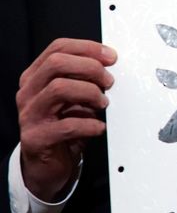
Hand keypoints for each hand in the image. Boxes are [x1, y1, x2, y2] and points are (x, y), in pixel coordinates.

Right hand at [16, 38, 115, 201]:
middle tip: (109, 82)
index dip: (87, 48)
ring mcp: (28, 115)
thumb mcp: (74, 98)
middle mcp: (28, 93)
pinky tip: (99, 127)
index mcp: (35, 77)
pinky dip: (90, 124)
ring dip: (90, 93)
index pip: (57, 48)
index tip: (111, 57)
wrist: (47, 164)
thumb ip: (84, 79)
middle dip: (90, 68)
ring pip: (59, 89)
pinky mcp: (35, 139)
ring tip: (104, 104)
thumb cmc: (64, 125)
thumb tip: (110, 63)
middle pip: (57, 64)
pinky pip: (67, 125)